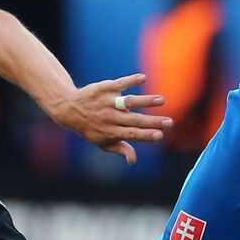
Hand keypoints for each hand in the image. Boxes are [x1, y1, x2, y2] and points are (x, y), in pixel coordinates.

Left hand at [50, 73, 171, 164]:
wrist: (69, 109)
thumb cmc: (90, 128)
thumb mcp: (102, 142)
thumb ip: (120, 149)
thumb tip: (133, 161)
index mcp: (110, 132)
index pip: (131, 135)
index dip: (145, 135)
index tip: (160, 135)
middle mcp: (110, 117)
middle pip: (134, 120)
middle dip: (152, 121)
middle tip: (169, 122)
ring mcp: (108, 101)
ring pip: (128, 102)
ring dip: (145, 100)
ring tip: (161, 100)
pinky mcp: (105, 88)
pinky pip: (119, 83)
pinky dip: (130, 80)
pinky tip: (142, 78)